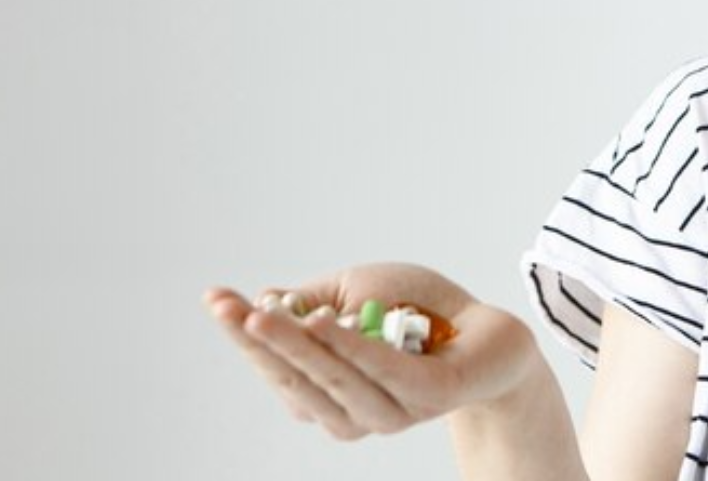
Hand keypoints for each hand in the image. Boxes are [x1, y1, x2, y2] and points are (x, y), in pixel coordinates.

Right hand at [204, 262, 535, 439]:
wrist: (492, 331)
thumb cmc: (418, 312)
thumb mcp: (356, 294)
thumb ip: (312, 303)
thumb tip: (264, 300)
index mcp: (329, 394)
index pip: (277, 370)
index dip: (245, 337)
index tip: (215, 299)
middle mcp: (354, 413)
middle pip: (298, 381)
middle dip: (260, 343)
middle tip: (232, 308)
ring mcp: (393, 410)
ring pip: (335, 381)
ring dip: (298, 347)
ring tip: (267, 315)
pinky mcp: (430, 395)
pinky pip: (385, 372)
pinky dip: (352, 349)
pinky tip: (326, 324)